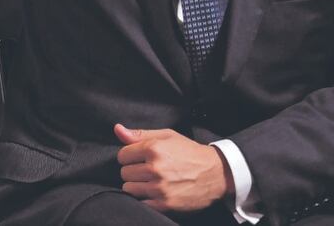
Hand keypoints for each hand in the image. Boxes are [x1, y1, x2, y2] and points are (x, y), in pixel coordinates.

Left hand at [114, 124, 232, 212]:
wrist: (216, 173)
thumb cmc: (189, 152)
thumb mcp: (167, 136)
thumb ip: (140, 134)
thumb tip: (117, 129)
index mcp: (154, 148)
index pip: (122, 155)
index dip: (130, 156)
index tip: (139, 158)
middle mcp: (155, 168)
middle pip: (124, 172)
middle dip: (133, 171)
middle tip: (147, 170)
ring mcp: (159, 187)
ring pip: (129, 188)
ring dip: (137, 185)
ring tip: (150, 181)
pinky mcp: (165, 204)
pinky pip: (140, 202)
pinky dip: (145, 198)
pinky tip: (155, 192)